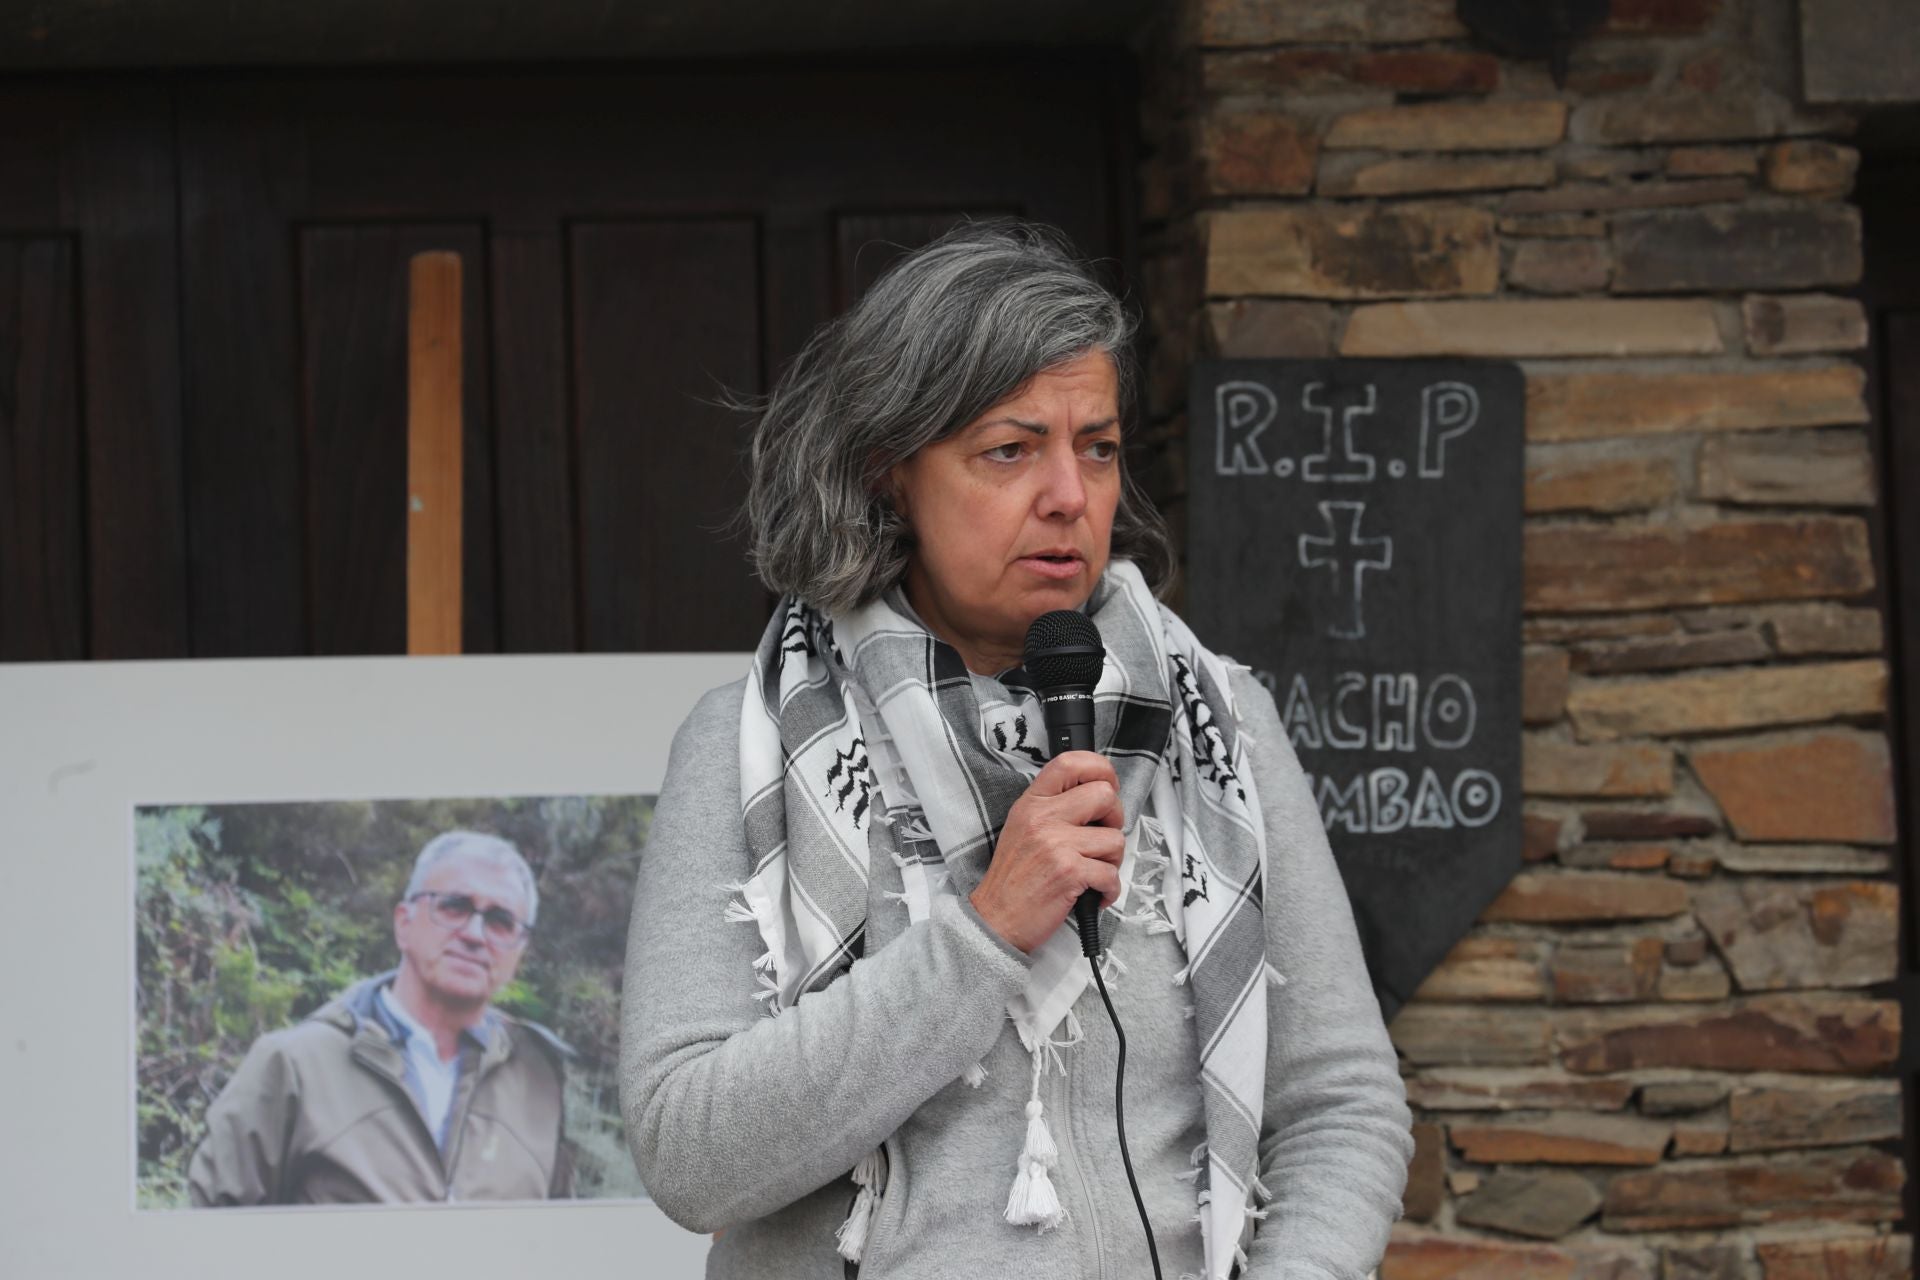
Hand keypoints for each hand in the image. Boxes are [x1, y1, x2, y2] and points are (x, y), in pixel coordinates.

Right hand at [969, 751, 1124, 953]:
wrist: (996, 919)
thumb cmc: (1014, 878)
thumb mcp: (1023, 828)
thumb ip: (1053, 807)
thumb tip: (1098, 797)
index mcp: (1032, 803)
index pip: (1070, 762)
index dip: (1100, 768)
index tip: (1108, 785)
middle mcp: (1043, 817)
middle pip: (1105, 795)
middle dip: (1115, 819)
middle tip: (1102, 839)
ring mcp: (1056, 843)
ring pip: (1115, 839)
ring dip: (1112, 862)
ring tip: (1093, 873)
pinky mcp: (1069, 872)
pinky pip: (1112, 874)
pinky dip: (1109, 890)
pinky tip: (1094, 894)